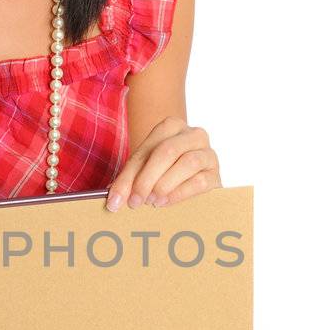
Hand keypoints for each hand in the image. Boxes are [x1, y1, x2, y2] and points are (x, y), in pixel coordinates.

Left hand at [105, 118, 221, 210]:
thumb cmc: (165, 173)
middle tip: (135, 202)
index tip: (115, 201)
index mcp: (171, 126)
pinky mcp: (216, 174)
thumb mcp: (144, 172)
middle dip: (146, 179)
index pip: (146, 149)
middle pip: (167, 151)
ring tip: (152, 201)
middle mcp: (193, 134)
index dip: (128, 176)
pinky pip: (200, 181)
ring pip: (188, 163)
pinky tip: (166, 202)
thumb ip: (129, 182)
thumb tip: (113, 202)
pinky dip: (180, 193)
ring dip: (165, 184)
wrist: (193, 183)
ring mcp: (208, 153)